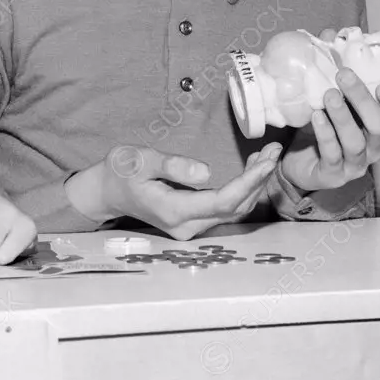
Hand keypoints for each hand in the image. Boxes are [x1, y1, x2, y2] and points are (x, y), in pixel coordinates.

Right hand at [73, 143, 281, 240]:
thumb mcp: (140, 160)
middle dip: (258, 180)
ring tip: (267, 157)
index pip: (223, 200)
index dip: (249, 181)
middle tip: (274, 150)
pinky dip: (242, 190)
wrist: (105, 192)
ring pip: (233, 211)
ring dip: (253, 185)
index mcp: (173, 211)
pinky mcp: (192, 223)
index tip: (267, 160)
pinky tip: (250, 171)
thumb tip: (206, 172)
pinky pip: (226, 210)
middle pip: (234, 208)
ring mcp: (190, 228)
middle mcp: (186, 226)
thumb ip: (172, 165)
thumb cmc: (120, 171)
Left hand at [279, 30, 379, 192]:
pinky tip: (316, 117)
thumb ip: (335, 66)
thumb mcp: (333, 95)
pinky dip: (326, 133)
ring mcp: (356, 162)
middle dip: (363, 99)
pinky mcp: (334, 174)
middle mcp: (374, 145)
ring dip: (343, 116)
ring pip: (357, 140)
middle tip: (344, 76)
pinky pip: (333, 154)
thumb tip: (331, 33)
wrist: (298, 159)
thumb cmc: (323, 124)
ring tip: (328, 95)